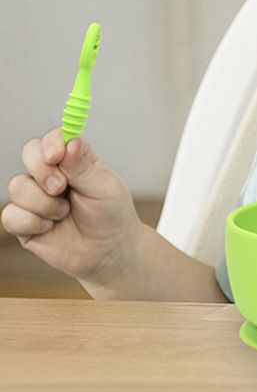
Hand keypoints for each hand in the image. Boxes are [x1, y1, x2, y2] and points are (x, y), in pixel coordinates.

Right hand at [1, 127, 141, 288]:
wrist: (108, 253)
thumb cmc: (112, 216)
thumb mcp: (105, 188)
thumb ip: (84, 167)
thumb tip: (71, 142)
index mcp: (75, 160)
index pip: (55, 138)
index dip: (51, 143)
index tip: (56, 156)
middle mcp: (52, 174)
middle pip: (29, 152)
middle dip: (42, 171)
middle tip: (60, 188)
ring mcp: (36, 197)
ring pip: (17, 185)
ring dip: (42, 202)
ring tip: (64, 213)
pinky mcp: (24, 222)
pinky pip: (11, 215)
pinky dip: (32, 222)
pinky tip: (50, 228)